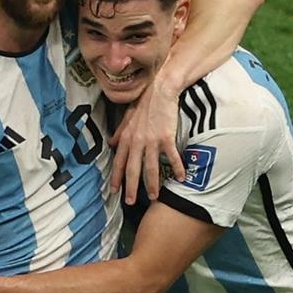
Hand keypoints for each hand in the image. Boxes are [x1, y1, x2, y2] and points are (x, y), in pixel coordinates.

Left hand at [109, 78, 185, 204]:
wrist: (160, 90)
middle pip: (133, 169)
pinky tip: (181, 178)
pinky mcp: (166, 137)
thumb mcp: (127, 117)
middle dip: (131, 188)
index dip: (116, 177)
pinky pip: (171, 157)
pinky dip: (177, 168)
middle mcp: (137, 141)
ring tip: (154, 197)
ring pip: (151, 167)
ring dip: (152, 184)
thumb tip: (111, 143)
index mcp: (126, 137)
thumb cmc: (144, 102)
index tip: (114, 191)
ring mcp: (151, 140)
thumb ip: (119, 132)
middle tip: (131, 202)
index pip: (119, 161)